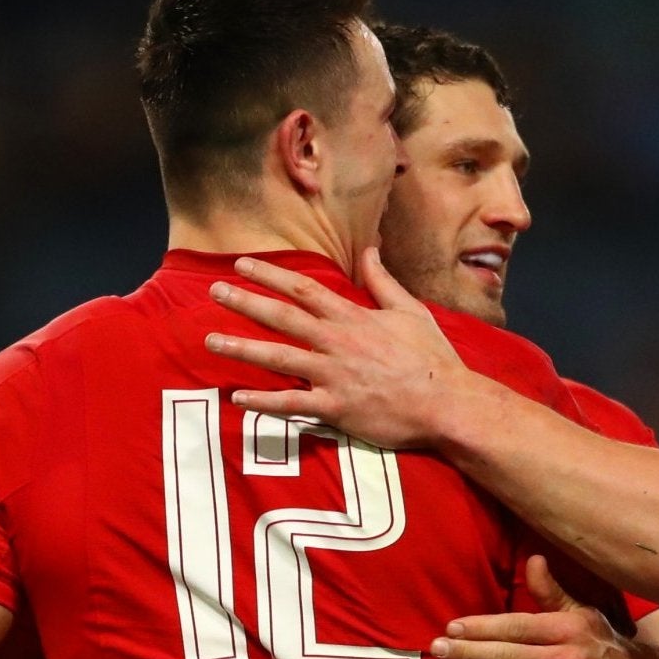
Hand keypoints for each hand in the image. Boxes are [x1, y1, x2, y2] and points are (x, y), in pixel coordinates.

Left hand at [206, 248, 464, 449]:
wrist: (447, 403)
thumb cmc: (432, 359)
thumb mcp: (412, 311)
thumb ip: (384, 282)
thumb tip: (371, 250)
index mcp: (353, 318)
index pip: (304, 290)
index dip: (270, 275)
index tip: (243, 264)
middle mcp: (337, 342)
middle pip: (282, 317)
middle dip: (245, 302)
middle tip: (214, 291)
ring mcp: (334, 376)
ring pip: (279, 358)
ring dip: (243, 348)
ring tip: (211, 341)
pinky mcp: (336, 408)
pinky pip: (293, 404)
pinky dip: (265, 402)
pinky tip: (239, 397)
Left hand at [432, 557, 643, 658]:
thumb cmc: (601, 644)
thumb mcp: (582, 613)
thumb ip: (551, 591)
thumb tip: (533, 559)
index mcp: (568, 630)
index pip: (516, 627)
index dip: (482, 628)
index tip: (453, 627)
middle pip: (506, 657)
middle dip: (468, 653)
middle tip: (437, 649)